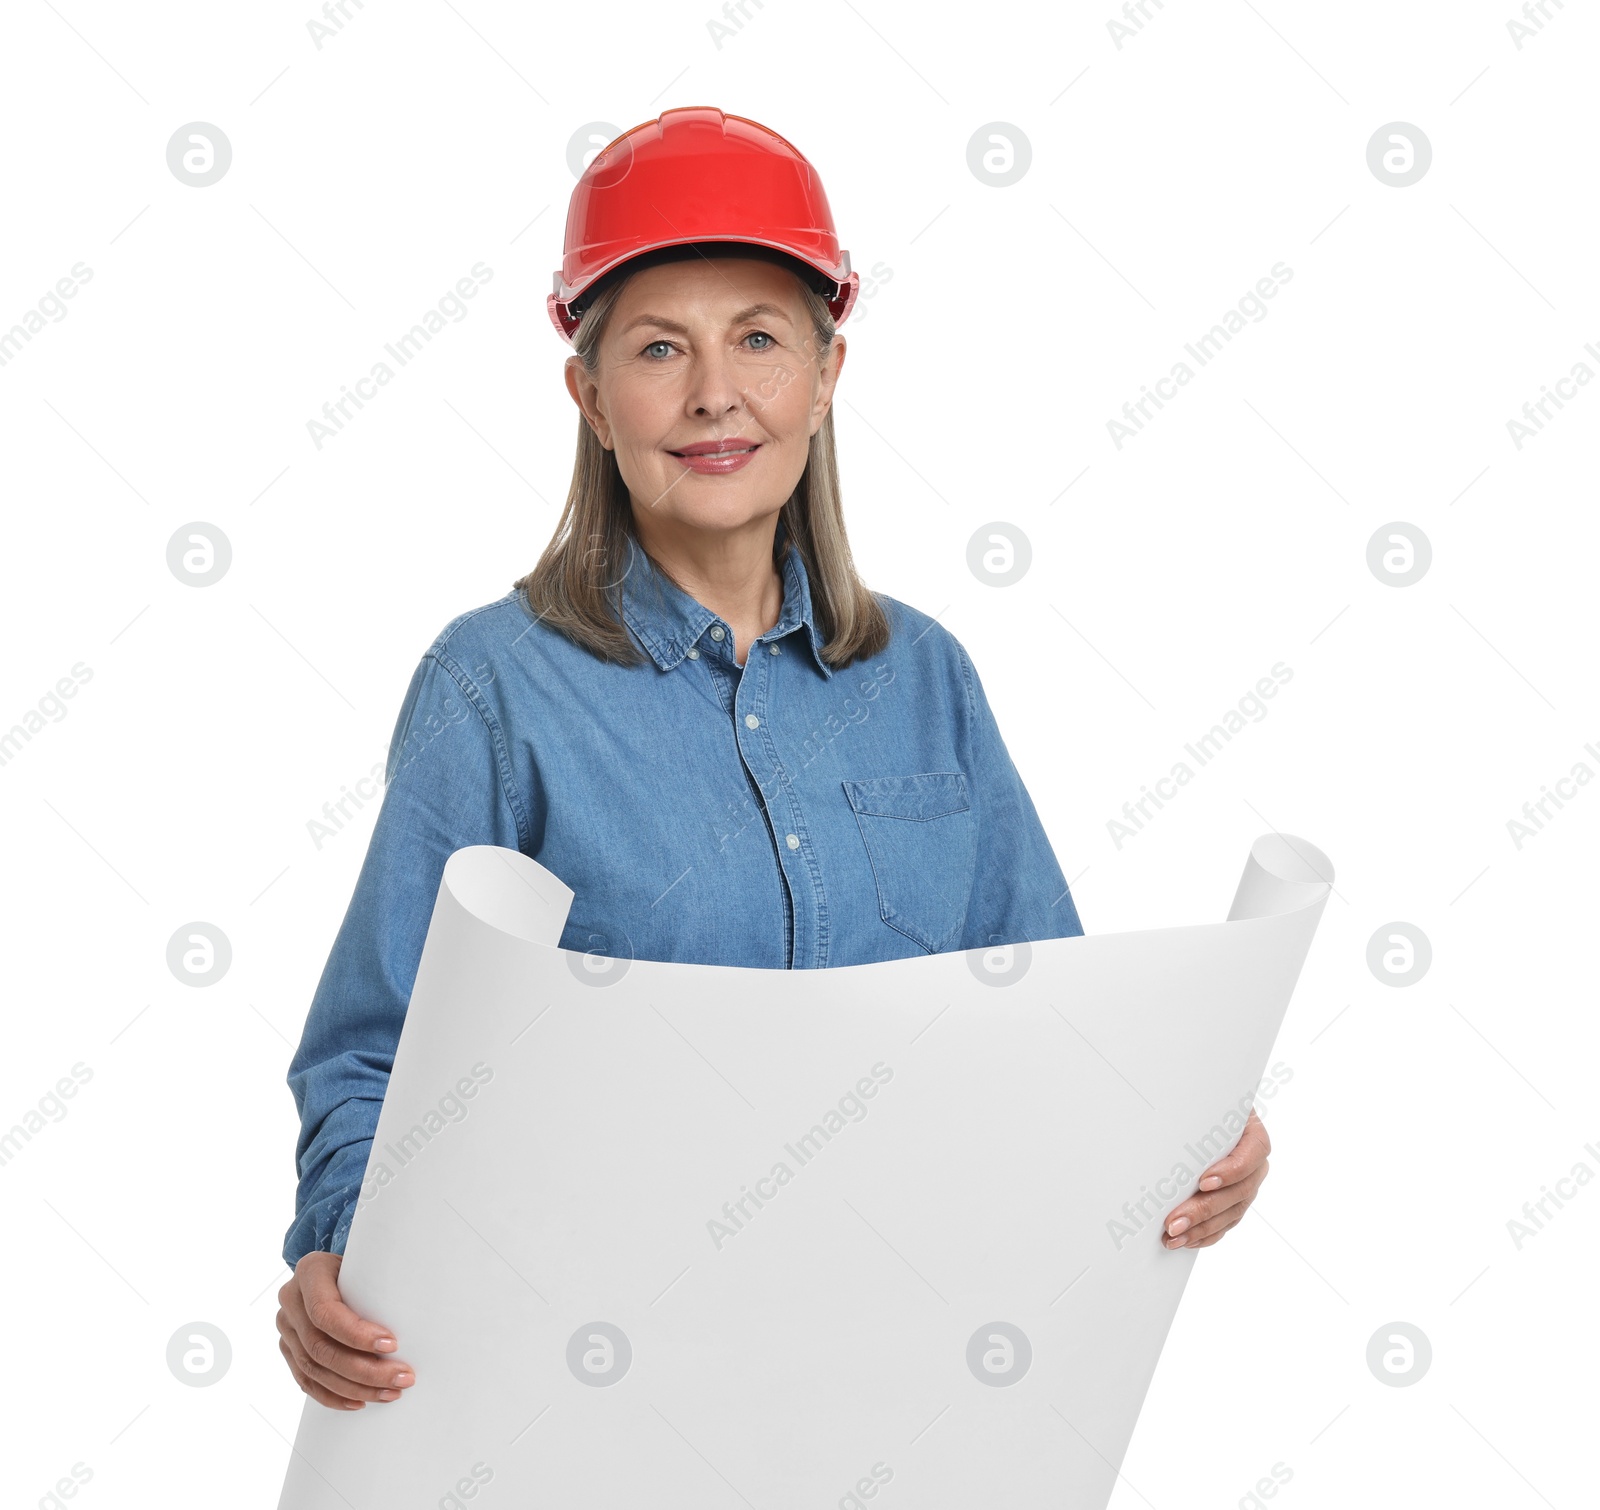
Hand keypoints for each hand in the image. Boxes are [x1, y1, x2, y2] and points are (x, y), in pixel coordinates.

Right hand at [276, 1251, 415, 1408]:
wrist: (333, 1268)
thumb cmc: (362, 1264)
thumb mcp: (369, 1259)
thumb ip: (382, 1276)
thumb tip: (427, 1303)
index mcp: (310, 1270)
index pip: (326, 1312)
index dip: (356, 1334)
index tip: (392, 1344)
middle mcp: (291, 1299)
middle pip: (321, 1347)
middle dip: (364, 1370)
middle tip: (402, 1378)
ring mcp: (286, 1327)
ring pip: (314, 1369)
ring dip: (354, 1388)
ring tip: (390, 1393)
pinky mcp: (287, 1349)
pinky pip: (306, 1380)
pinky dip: (333, 1395)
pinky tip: (359, 1402)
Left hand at [1162, 1108, 1270, 1249]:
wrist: (1200, 1111)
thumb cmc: (1198, 1102)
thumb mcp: (1199, 1100)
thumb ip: (1191, 1107)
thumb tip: (1164, 1110)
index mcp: (1252, 1131)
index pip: (1253, 1152)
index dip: (1232, 1171)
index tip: (1204, 1181)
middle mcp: (1255, 1161)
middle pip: (1239, 1190)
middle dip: (1204, 1208)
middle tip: (1175, 1220)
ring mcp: (1247, 1184)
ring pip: (1231, 1212)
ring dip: (1201, 1228)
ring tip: (1173, 1235)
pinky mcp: (1234, 1202)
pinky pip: (1225, 1223)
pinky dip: (1205, 1234)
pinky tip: (1185, 1240)